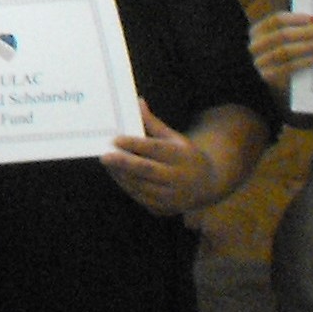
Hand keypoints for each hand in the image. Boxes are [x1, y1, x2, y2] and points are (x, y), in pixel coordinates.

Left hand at [105, 101, 229, 215]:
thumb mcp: (176, 139)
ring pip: (141, 186)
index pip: (156, 150)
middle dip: (124, 163)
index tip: (116, 139)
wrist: (208, 186)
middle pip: (147, 170)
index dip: (135, 144)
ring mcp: (172, 197)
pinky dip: (127, 186)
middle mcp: (179, 179)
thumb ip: (154, 124)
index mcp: (183, 157)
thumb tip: (137, 102)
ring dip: (121, 175)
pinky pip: (140, 197)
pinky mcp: (164, 209)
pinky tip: (118, 175)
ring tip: (108, 163)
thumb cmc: (185, 157)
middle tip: (104, 156)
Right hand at [247, 12, 312, 90]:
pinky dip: (304, 61)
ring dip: (307, 46)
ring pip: (285, 51)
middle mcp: (256, 45)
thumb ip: (295, 29)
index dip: (297, 19)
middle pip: (282, 35)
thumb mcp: (282, 38)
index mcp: (257, 31)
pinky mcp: (268, 75)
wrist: (271, 76)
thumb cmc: (281, 52)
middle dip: (306, 32)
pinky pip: (288, 67)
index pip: (276, 20)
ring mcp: (260, 61)